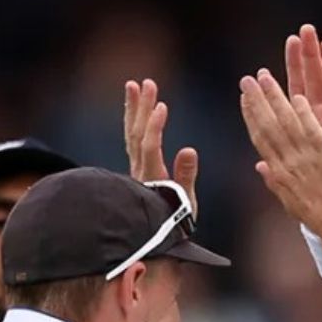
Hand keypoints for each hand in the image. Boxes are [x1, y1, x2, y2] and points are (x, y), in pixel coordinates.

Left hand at [123, 78, 199, 215]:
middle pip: (137, 134)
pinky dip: (134, 122)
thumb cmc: (176, 222)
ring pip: (132, 134)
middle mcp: (140, 171)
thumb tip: (189, 148)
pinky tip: (135, 110)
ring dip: (133, 109)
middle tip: (147, 83)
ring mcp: (137, 169)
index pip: (150, 147)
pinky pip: (132, 140)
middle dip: (142, 107)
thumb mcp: (187, 202)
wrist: (157, 238)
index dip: (154, 127)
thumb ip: (186, 175)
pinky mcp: (138, 169)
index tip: (162, 105)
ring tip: (133, 86)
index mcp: (154, 178)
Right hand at [240, 69, 321, 234]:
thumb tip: (260, 167)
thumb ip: (274, 180)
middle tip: (246, 80)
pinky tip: (297, 96)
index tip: (244, 100)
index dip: (250, 117)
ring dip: (274, 98)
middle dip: (256, 101)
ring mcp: (305, 156)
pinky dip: (303, 112)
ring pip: (285, 122)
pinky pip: (310, 128)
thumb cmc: (319, 218)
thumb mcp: (290, 201)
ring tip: (265, 77)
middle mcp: (287, 161)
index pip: (260, 139)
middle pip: (267, 125)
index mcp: (278, 172)